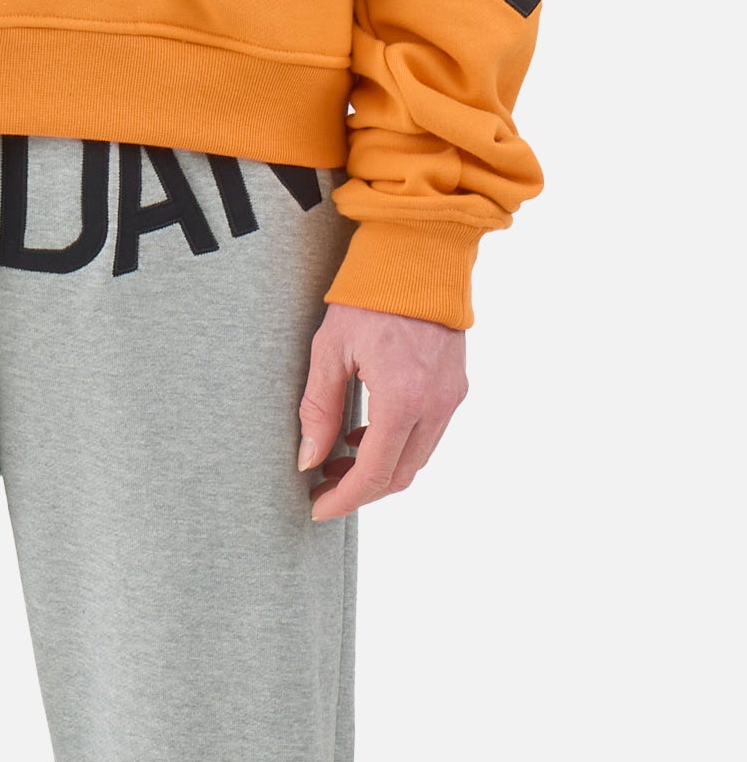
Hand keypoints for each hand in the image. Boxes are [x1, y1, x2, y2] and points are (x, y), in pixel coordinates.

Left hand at [297, 303, 467, 520]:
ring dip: (377, 471)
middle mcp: (435, 405)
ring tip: (337, 461)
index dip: (345, 499)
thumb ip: (318, 410)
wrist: (419, 253)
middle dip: (359, 491)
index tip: (318, 508)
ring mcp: (450, 398)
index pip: (374, 473)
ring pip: (415, 460)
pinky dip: (395, 448)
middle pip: (399, 476)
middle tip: (323, 488)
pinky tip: (362, 436)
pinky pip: (426, 436)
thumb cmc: (369, 295)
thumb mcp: (329, 351)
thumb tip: (308, 461)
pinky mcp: (454, 388)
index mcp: (403, 398)